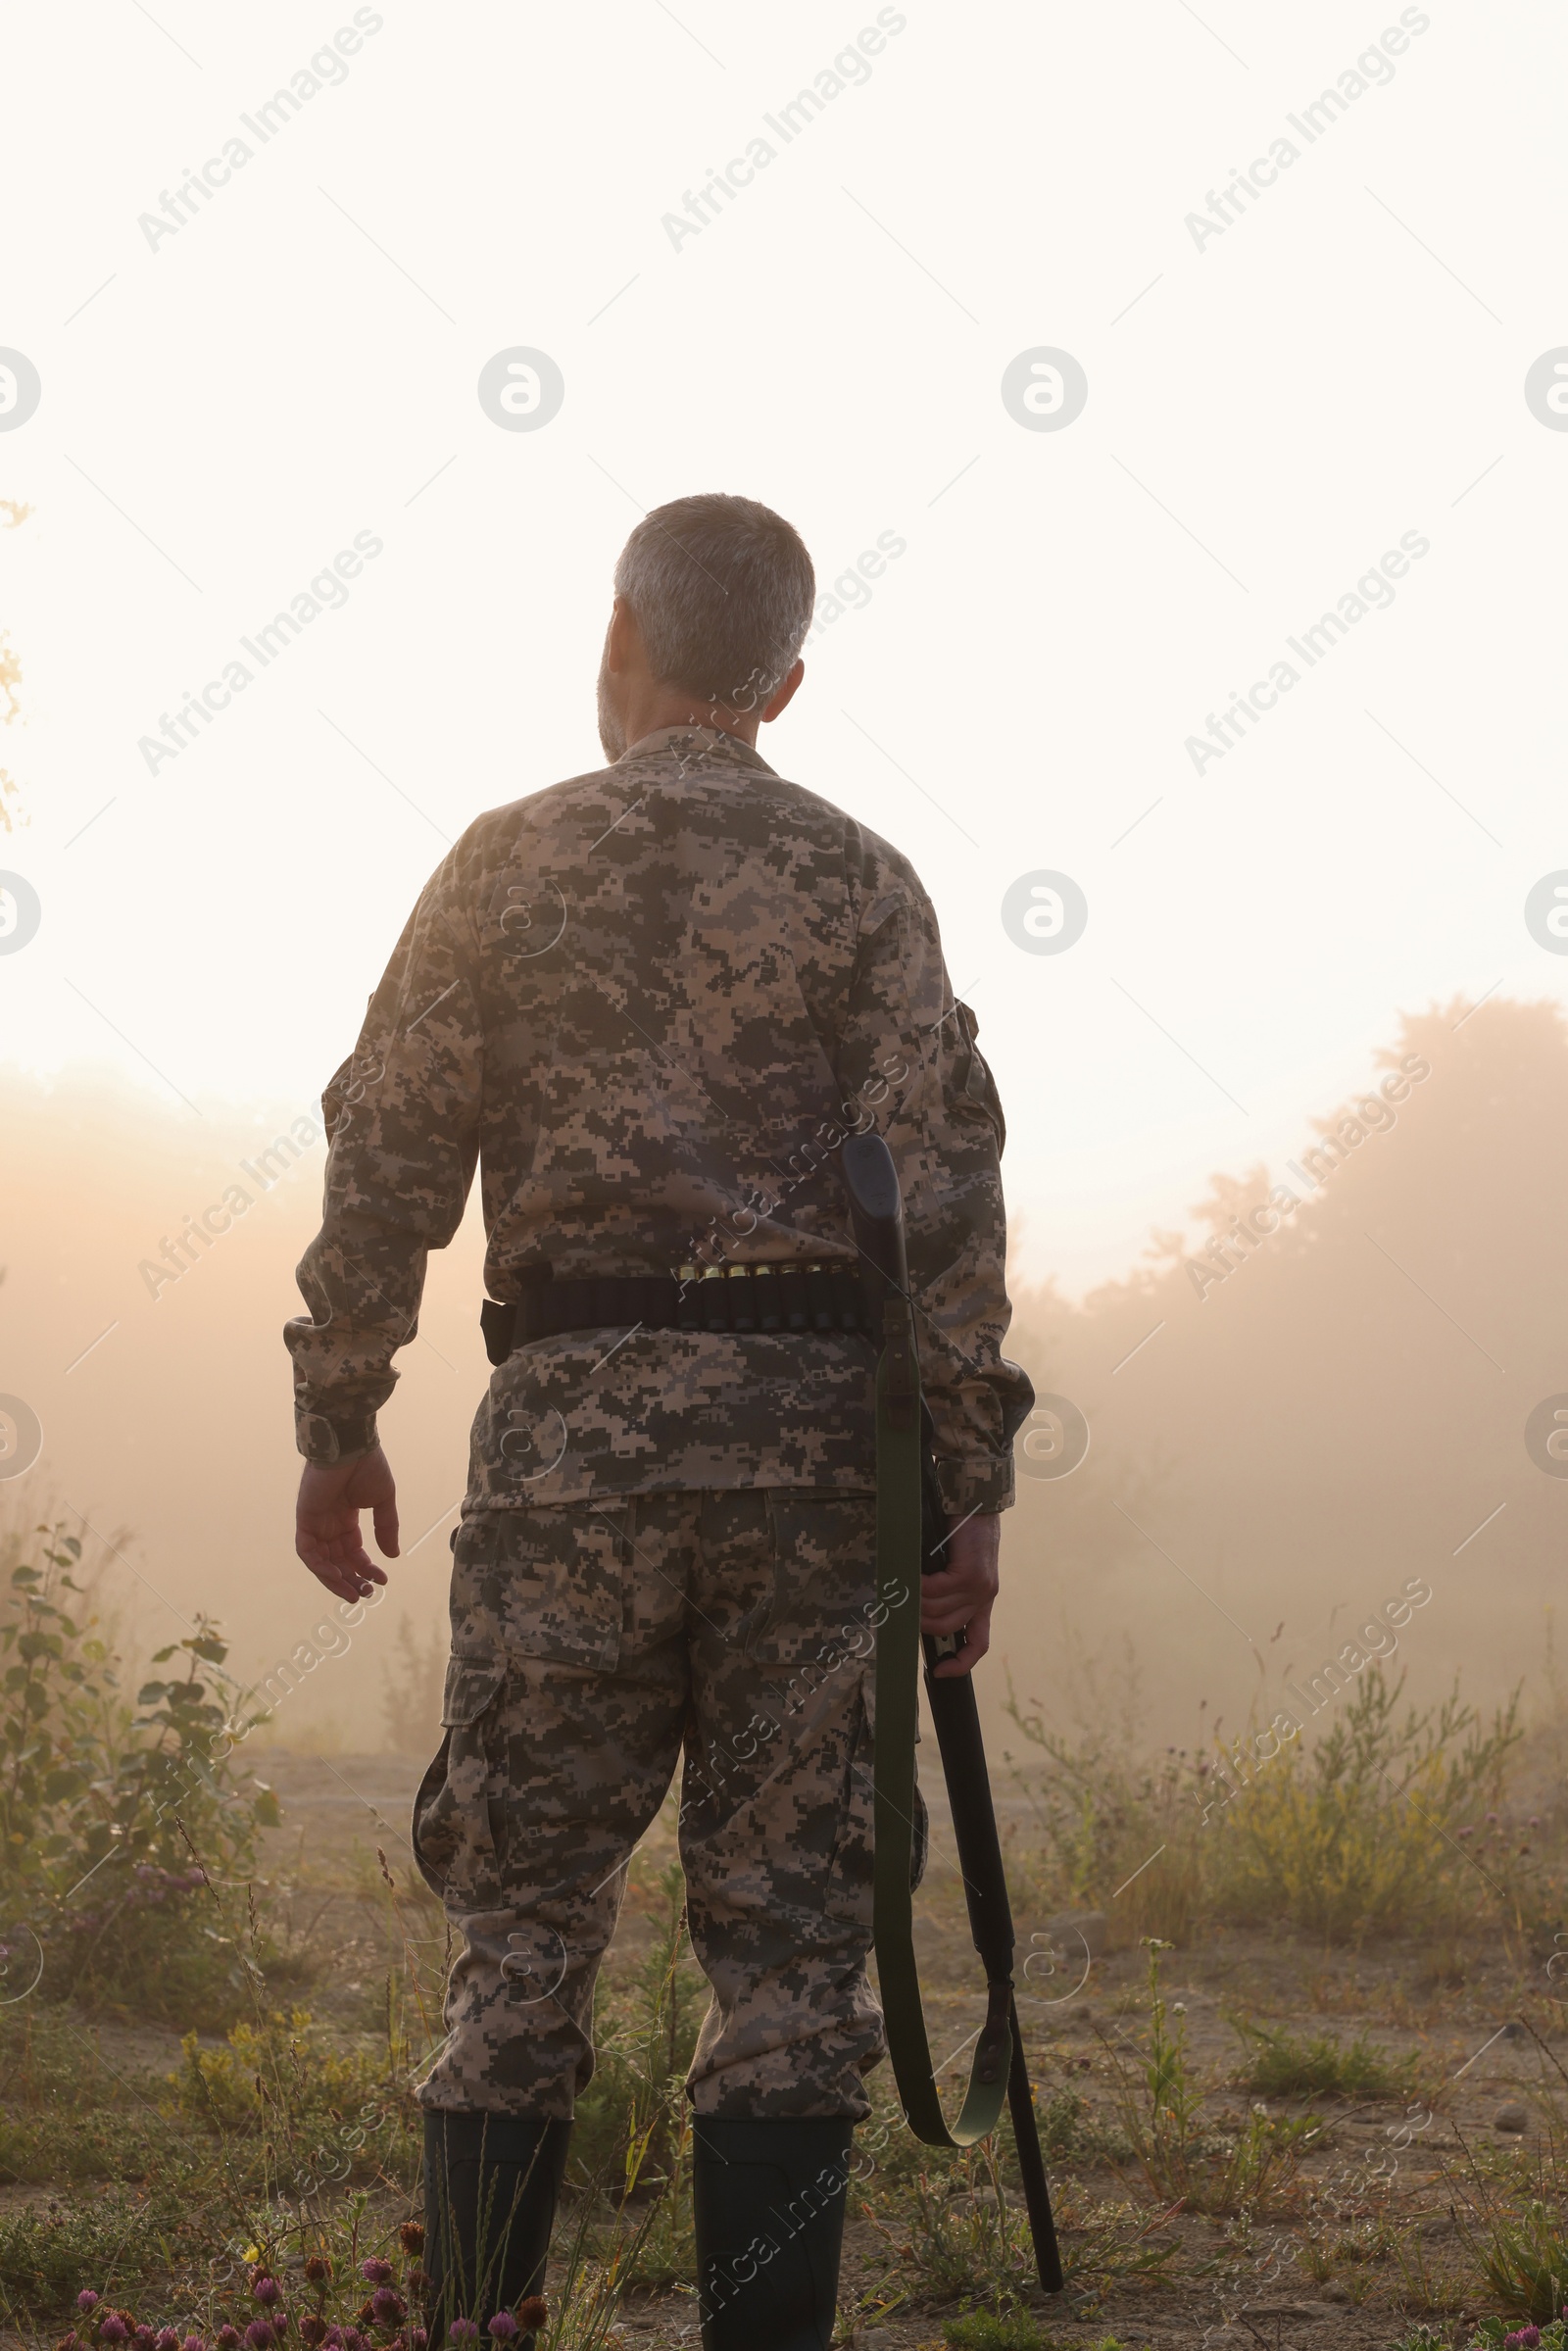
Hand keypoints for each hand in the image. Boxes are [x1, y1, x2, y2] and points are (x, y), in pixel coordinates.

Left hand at [295, 1445, 399, 1602]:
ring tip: (355, 1593)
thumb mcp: (384, 1500)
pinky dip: (320, 1567)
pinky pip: (308, 1552)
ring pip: (321, 1561)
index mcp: (346, 1517)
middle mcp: (329, 1523)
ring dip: (336, 1579)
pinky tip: (338, 1578)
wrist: (351, 1445)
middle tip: (368, 1593)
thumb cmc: (368, 1466)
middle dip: (352, 1578)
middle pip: (337, 1560)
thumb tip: (392, 1556)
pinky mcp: (305, 1520)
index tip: (383, 1580)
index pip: (353, 1550)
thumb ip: (386, 1527)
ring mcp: (316, 1522)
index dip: (366, 1567)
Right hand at [920, 1510, 999, 1676]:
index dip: (961, 1664)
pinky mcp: (969, 1575)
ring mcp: (979, 1588)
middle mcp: (984, 1597)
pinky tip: (913, 1575)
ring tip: (904, 1588)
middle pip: (946, 1630)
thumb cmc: (961, 1531)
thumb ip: (945, 1589)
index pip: (979, 1644)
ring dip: (915, 1602)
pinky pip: (936, 1591)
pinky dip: (919, 1586)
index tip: (940, 1672)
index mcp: (983, 1600)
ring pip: (937, 1611)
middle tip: (902, 1607)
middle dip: (920, 1623)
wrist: (975, 1502)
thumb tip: (916, 1608)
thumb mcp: (955, 1567)